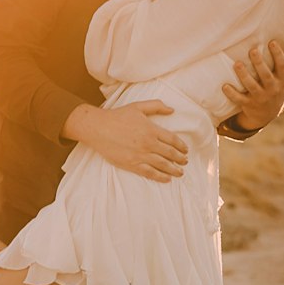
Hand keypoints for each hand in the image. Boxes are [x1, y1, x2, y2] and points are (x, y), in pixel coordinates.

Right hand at [64, 101, 186, 180]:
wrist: (98, 128)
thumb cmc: (117, 116)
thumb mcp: (138, 106)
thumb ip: (156, 106)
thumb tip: (172, 110)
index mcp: (151, 129)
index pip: (172, 140)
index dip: (181, 146)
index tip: (185, 150)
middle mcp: (148, 143)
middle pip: (170, 153)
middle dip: (180, 159)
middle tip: (185, 162)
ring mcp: (140, 155)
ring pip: (163, 165)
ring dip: (174, 169)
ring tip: (180, 172)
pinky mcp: (131, 164)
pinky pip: (150, 173)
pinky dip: (160, 177)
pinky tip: (167, 179)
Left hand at [221, 39, 283, 131]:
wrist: (267, 115)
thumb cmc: (277, 90)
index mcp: (282, 80)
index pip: (282, 66)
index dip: (278, 54)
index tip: (272, 42)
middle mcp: (272, 89)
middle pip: (266, 75)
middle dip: (259, 63)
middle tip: (252, 50)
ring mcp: (260, 97)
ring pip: (251, 86)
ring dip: (244, 75)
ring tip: (237, 64)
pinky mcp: (248, 104)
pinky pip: (239, 99)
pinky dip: (231, 93)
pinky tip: (224, 86)